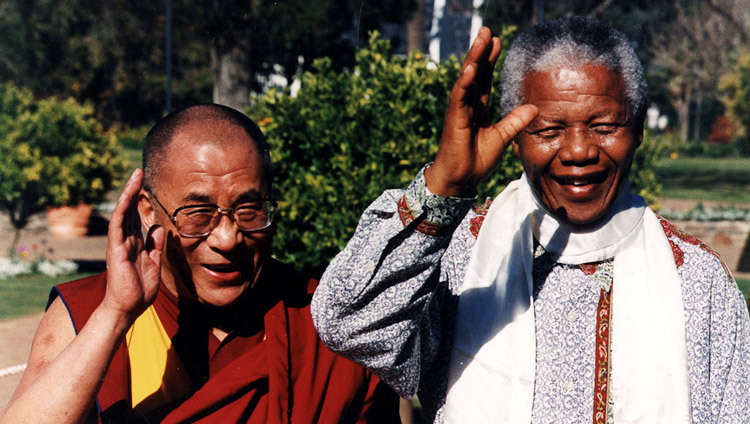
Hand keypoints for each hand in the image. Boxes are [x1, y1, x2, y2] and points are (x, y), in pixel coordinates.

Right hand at [102, 169, 164, 323]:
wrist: (128, 308)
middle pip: (128, 209)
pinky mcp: (115, 249)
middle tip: (139, 170)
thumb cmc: (139, 291)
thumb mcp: (154, 263)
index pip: (136, 217)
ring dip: (128, 193)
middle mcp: (125, 240)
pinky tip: (126, 195)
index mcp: (135, 243)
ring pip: (122, 212)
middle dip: (134, 190)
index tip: (147, 184)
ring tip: (135, 175)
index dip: (141, 201)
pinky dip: (121, 209)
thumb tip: (159, 227)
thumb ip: (156, 246)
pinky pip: (117, 225)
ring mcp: (119, 243)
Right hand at [425, 27, 537, 196]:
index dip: (490, 60)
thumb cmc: (474, 160)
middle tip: (487, 30)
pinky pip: (459, 97)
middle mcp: (466, 105)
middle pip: (474, 73)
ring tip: (481, 39)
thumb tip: (534, 108)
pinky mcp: (453, 120)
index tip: (498, 41)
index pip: (484, 79)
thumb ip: (515, 122)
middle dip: (481, 51)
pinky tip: (471, 68)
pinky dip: (465, 82)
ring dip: (473, 58)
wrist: (459, 180)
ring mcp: (458, 111)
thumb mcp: (501, 138)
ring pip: (466, 79)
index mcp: (476, 108)